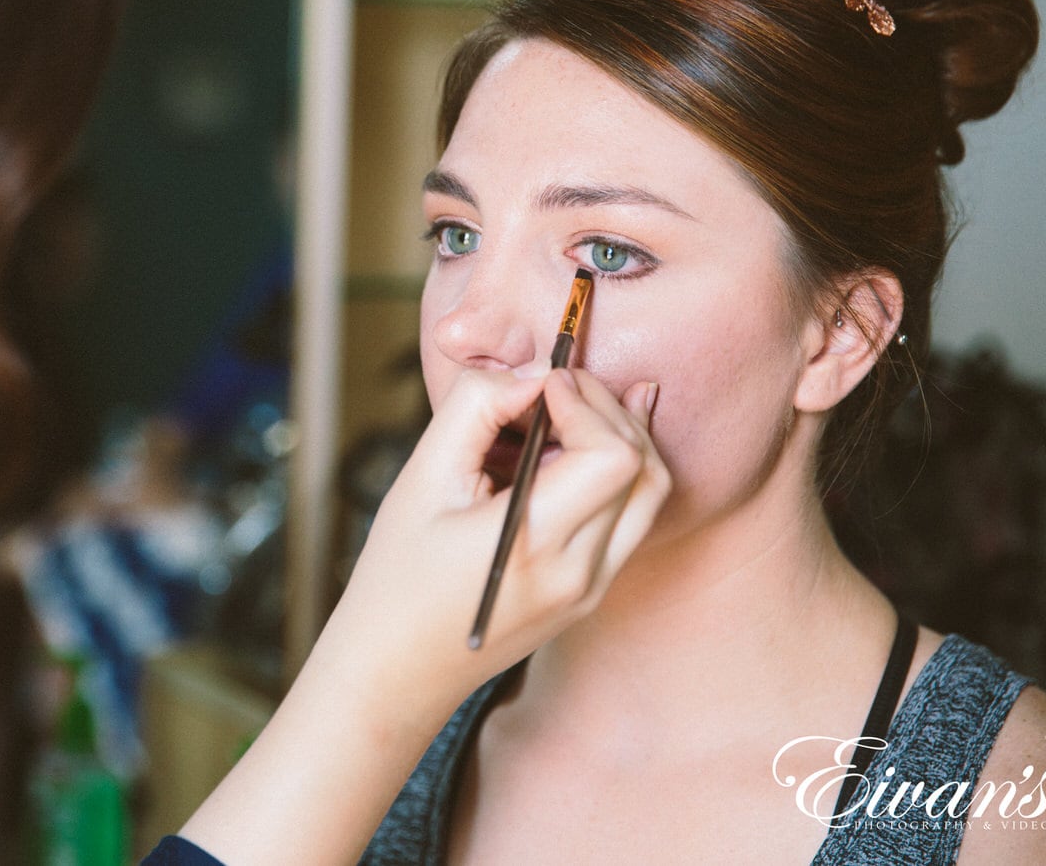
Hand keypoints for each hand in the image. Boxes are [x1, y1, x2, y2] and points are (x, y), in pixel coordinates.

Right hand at [175, 367, 667, 865]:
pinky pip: (629, 517)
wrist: (395, 671)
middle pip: (645, 467)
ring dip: (619, 437)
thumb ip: (476, 410)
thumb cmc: (396, 576)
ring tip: (567, 408)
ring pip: (650, 492)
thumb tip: (530, 374)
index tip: (540, 383)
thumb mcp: (422, 479)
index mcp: (537, 545)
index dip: (585, 402)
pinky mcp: (590, 592)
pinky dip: (615, 470)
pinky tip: (579, 440)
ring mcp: (592, 588)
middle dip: (607, 408)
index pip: (613, 455)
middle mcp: (581, 573)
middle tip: (553, 386)